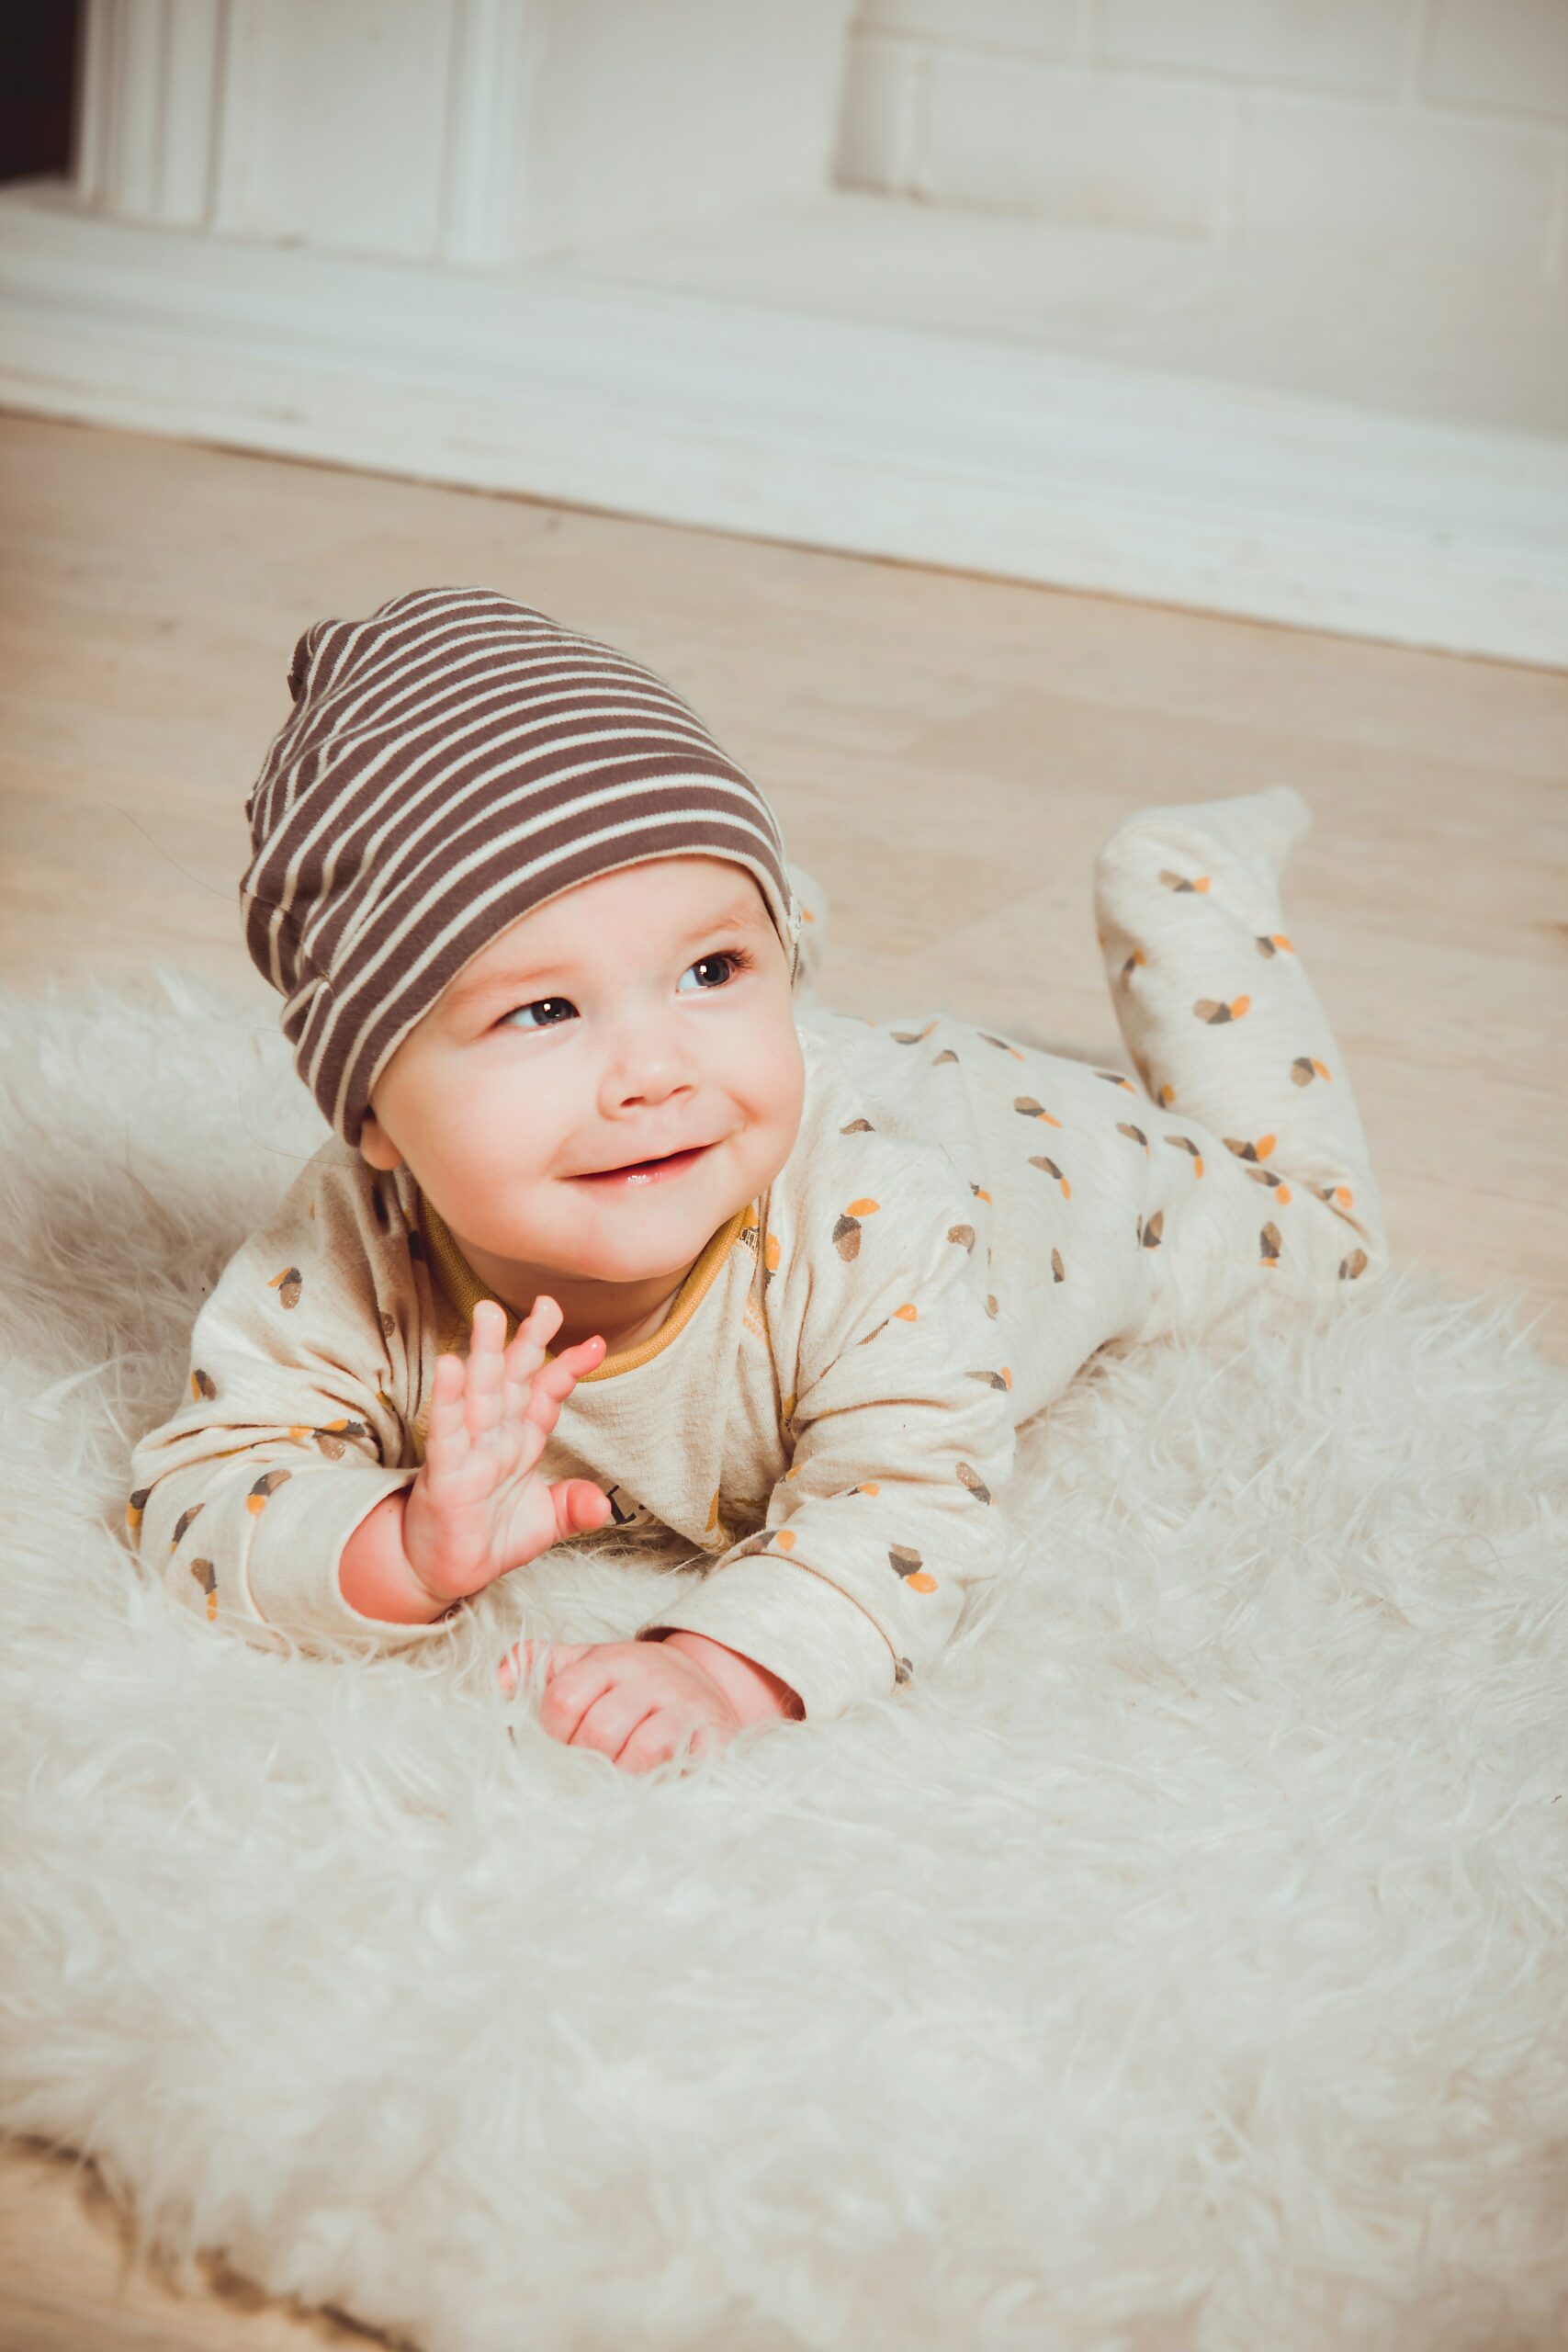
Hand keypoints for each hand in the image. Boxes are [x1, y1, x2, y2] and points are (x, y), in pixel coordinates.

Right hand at [402, 1296, 611, 1607]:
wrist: (443, 1574)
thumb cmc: (489, 1539)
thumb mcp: (545, 1524)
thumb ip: (574, 1508)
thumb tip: (603, 1504)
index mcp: (521, 1441)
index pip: (546, 1395)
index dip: (568, 1367)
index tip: (595, 1343)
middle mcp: (496, 1437)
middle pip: (514, 1380)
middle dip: (528, 1341)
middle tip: (547, 1302)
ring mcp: (469, 1451)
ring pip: (479, 1395)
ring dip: (485, 1354)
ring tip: (489, 1314)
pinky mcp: (444, 1473)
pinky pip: (447, 1432)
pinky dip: (449, 1399)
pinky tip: (450, 1365)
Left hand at [499, 1636, 758, 1774]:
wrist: (707, 1684)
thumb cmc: (632, 1685)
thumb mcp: (586, 1664)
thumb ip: (538, 1666)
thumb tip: (497, 1681)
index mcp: (610, 1660)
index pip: (563, 1699)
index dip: (553, 1732)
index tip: (563, 1742)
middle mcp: (648, 1677)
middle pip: (598, 1731)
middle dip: (586, 1760)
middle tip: (589, 1767)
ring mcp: (684, 1706)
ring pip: (640, 1753)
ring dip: (621, 1775)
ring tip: (617, 1777)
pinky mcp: (713, 1736)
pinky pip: (679, 1768)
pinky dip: (657, 1783)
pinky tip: (648, 1785)